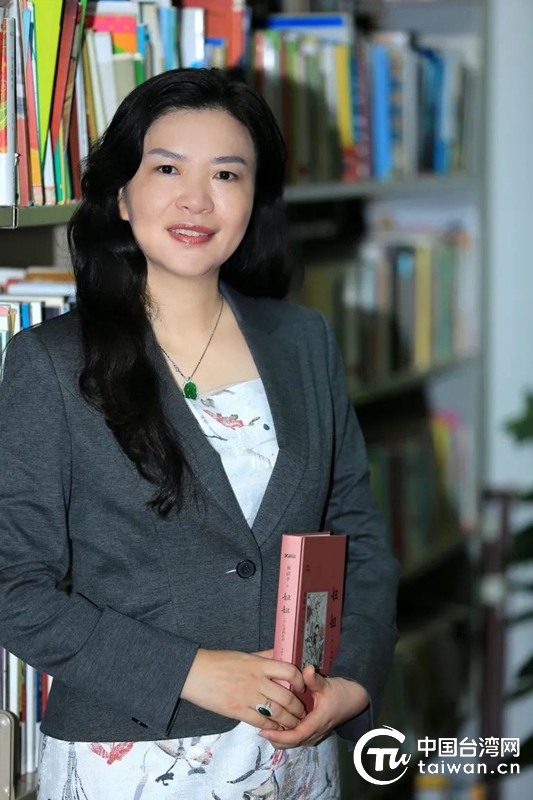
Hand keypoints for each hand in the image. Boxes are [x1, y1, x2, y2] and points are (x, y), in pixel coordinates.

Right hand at [180, 648, 307, 730]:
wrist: (194, 672)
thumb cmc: (218, 661)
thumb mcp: (244, 654)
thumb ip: (264, 656)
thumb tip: (280, 653)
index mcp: (259, 664)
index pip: (289, 671)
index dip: (300, 680)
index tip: (302, 687)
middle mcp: (257, 680)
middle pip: (287, 697)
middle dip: (298, 708)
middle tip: (302, 713)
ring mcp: (248, 697)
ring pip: (278, 713)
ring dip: (289, 721)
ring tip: (294, 724)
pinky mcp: (238, 711)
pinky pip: (261, 721)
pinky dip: (272, 727)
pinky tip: (275, 728)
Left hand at [258, 665, 368, 747]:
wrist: (354, 700)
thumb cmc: (340, 693)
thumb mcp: (327, 685)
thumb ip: (315, 680)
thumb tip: (308, 669)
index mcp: (316, 723)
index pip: (294, 736)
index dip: (277, 735)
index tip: (262, 730)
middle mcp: (314, 733)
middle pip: (289, 743)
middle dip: (273, 737)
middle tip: (258, 725)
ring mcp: (312, 735)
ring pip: (291, 742)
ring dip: (278, 736)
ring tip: (264, 722)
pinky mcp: (311, 732)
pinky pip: (294, 737)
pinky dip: (283, 733)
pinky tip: (275, 721)